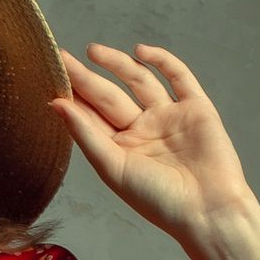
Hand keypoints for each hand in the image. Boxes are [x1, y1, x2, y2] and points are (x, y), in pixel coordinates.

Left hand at [51, 42, 256, 244]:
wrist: (207, 208)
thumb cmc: (158, 199)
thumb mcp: (113, 168)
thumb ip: (85, 134)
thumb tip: (55, 103)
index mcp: (121, 149)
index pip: (91, 117)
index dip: (73, 97)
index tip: (52, 77)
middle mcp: (143, 131)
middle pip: (110, 96)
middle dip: (87, 78)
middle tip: (63, 57)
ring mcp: (169, 117)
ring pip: (140, 81)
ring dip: (117, 64)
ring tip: (92, 51)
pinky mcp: (196, 108)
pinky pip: (178, 76)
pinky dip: (161, 61)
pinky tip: (140, 51)